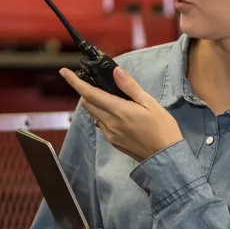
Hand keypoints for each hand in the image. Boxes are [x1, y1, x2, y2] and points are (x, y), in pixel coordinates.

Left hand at [61, 67, 182, 162]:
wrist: (165, 157)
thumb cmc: (162, 128)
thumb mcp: (150, 103)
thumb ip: (130, 87)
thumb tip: (116, 71)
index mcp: (118, 111)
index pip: (90, 93)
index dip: (75, 82)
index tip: (64, 71)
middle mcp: (109, 123)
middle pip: (88, 104)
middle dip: (87, 91)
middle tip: (96, 82)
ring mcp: (110, 134)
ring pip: (94, 114)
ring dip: (96, 104)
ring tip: (111, 98)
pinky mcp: (113, 142)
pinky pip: (102, 125)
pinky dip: (104, 115)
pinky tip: (118, 114)